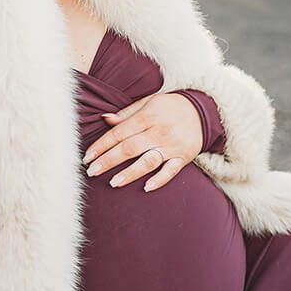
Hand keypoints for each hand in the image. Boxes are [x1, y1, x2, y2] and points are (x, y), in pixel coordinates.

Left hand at [82, 90, 204, 191]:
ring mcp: (171, 146)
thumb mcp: (149, 103)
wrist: (203, 110)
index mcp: (147, 117)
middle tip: (92, 171)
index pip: (120, 132)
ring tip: (113, 182)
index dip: (102, 145)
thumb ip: (127, 113)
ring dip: (130, 173)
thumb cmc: (170, 107)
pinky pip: (171, 170)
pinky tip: (147, 187)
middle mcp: (158, 132)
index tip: (87, 157)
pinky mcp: (183, 157)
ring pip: (148, 161)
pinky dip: (160, 179)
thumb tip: (105, 119)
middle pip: (130, 148)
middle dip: (109, 160)